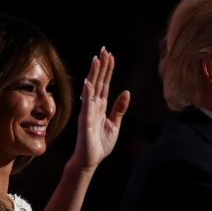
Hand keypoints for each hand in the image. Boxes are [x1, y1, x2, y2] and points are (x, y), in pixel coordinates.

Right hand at [74, 47, 130, 170]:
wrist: (90, 160)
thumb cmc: (100, 144)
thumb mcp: (115, 125)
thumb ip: (119, 109)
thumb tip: (126, 92)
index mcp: (101, 106)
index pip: (105, 84)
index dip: (108, 70)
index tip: (110, 55)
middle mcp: (93, 106)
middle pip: (98, 82)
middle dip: (101, 66)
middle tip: (103, 50)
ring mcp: (88, 112)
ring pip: (91, 89)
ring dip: (94, 74)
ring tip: (96, 59)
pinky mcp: (85, 121)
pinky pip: (86, 106)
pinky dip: (87, 94)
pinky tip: (89, 83)